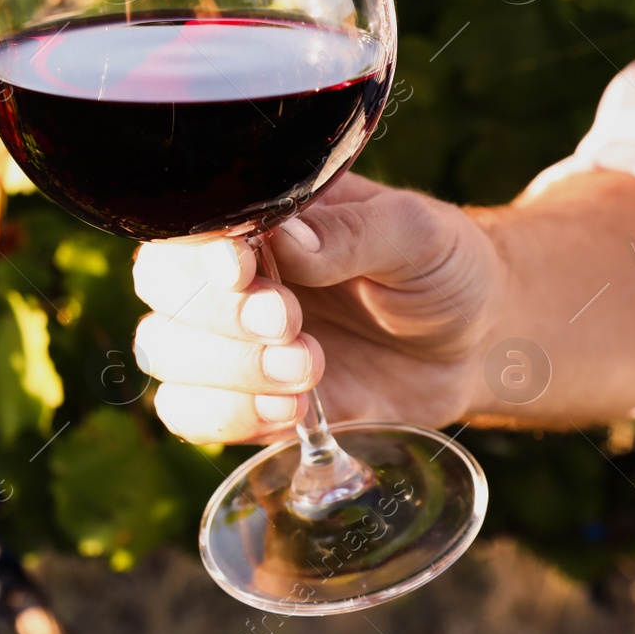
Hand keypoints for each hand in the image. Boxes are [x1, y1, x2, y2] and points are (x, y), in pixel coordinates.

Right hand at [130, 173, 501, 444]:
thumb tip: (286, 238)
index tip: (244, 271)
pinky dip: (225, 416)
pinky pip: (186, 413)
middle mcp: (226, 276)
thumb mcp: (417, 235)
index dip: (199, 253)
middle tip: (293, 326)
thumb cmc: (442, 268)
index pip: (186, 226)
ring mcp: (227, 340)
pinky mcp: (242, 400)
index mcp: (256, 218)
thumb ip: (353, 234)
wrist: (475, 344)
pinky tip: (290, 412)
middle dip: (219, 315)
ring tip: (308, 372)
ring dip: (224, 369)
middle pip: (159, 288)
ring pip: (161, 350)